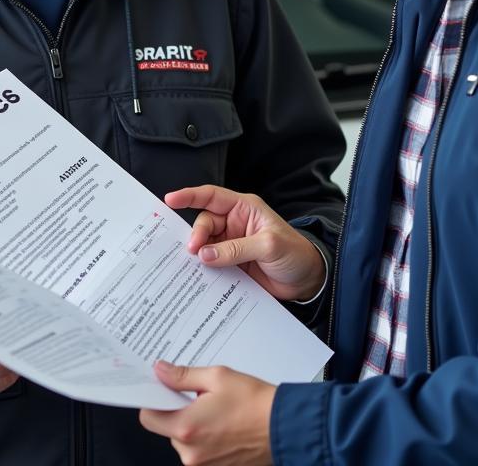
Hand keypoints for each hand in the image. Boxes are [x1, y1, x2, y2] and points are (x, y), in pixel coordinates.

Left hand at [140, 361, 274, 465]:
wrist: (284, 427)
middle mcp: (191, 452)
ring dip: (194, 424)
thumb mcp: (217, 377)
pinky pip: (200, 451)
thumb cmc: (254, 402)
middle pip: (167, 428)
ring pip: (184, 440)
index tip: (163, 390)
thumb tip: (161, 371)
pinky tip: (224, 424)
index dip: (154, 400)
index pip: (149, 417)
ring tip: (217, 410)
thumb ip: (183, 376)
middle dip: (179, 410)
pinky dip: (206, 437)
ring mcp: (203, 465)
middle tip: (200, 396)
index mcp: (186, 427)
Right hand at [164, 186, 324, 301]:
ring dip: (198, 255)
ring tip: (189, 267)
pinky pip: (211, 265)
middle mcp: (234, 223)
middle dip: (196, 235)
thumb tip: (204, 254)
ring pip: (205, 245)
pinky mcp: (231, 265)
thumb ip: (236, 249)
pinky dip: (203, 271)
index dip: (189, 195)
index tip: (169, 199)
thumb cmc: (295, 253)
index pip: (211, 196)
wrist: (308, 281)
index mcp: (244, 208)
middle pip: (204, 223)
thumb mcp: (268, 246)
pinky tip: (197, 279)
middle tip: (194, 252)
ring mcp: (231, 245)